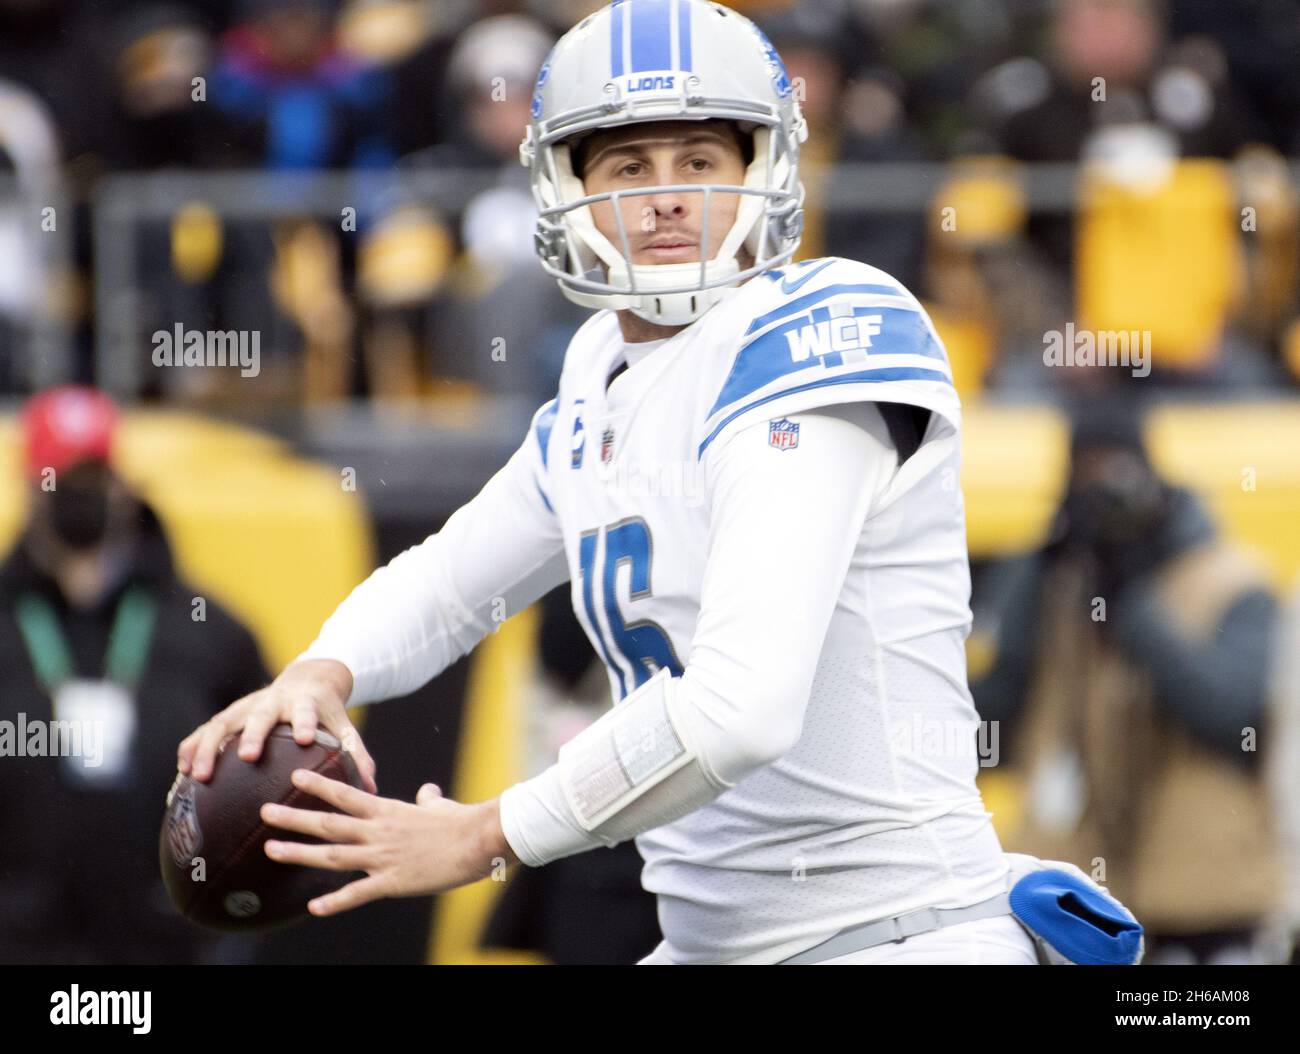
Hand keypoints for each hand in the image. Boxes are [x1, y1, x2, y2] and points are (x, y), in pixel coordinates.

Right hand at [176, 659, 376, 792]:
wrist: (307, 678)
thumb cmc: (326, 711)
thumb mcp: (343, 726)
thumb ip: (356, 754)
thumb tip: (373, 787)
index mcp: (304, 703)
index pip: (306, 711)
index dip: (304, 722)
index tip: (304, 738)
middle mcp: (272, 701)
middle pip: (260, 715)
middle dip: (253, 734)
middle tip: (249, 756)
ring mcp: (246, 707)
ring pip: (222, 723)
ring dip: (208, 747)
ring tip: (196, 775)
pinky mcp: (229, 715)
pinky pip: (205, 732)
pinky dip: (192, 749)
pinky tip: (180, 776)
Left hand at [259, 770, 518, 915]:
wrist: (478, 839)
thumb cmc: (462, 821)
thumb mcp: (440, 806)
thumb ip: (428, 799)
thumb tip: (428, 792)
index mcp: (388, 810)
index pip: (345, 794)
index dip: (318, 785)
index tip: (294, 776)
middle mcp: (378, 831)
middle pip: (328, 823)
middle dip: (293, 818)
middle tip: (264, 812)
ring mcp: (383, 856)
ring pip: (333, 855)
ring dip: (299, 853)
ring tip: (270, 850)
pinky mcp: (394, 881)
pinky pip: (359, 893)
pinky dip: (335, 901)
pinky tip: (314, 907)